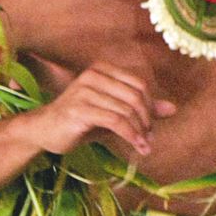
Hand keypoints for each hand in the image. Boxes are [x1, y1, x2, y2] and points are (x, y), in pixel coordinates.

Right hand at [25, 64, 175, 156]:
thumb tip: (173, 109)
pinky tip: (137, 146)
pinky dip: (131, 135)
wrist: (42, 131)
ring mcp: (85, 91)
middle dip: (147, 120)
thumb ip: (141, 109)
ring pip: (127, 111)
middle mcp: (94, 75)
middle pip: (136, 97)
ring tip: (144, 146)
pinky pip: (116, 121)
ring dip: (140, 132)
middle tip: (149, 138)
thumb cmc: (80, 121)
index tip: (151, 126)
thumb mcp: (113, 113)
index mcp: (103, 69)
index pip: (140, 85)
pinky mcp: (79, 109)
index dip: (151, 106)